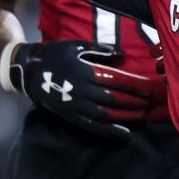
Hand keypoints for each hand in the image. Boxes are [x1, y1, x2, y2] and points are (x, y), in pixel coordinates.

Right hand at [7, 41, 160, 138]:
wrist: (30, 71)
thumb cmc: (57, 54)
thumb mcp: (78, 46)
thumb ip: (101, 50)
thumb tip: (122, 56)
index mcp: (84, 71)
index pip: (115, 79)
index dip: (133, 84)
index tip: (147, 87)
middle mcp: (81, 90)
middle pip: (113, 98)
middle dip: (133, 100)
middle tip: (148, 102)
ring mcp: (75, 106)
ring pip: (105, 114)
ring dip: (125, 116)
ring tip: (141, 115)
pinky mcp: (70, 116)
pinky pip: (93, 126)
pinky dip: (109, 131)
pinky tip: (124, 133)